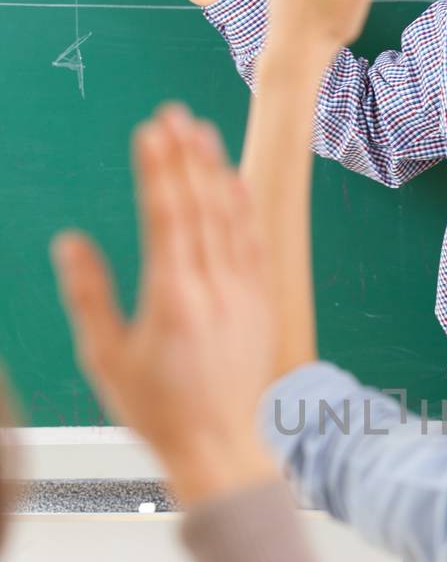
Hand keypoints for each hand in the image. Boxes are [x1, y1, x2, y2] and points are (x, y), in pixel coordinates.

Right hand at [51, 106, 277, 505]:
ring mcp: (244, 296)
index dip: (159, 170)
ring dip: (216, 171)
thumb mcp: (107, 359)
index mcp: (173, 300)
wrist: (221, 448)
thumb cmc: (159, 411)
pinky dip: (244, 208)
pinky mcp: (262, 305)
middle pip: (201, 207)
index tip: (150, 131)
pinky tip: (235, 181)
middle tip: (173, 113)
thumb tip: (69, 243)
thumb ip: (88, 296)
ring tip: (202, 131)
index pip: (167, 218)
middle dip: (186, 155)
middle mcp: (214, 291)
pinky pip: (255, 245)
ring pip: (231, 219)